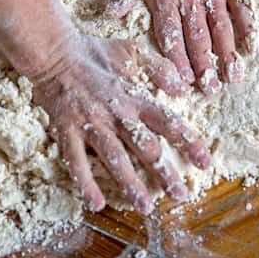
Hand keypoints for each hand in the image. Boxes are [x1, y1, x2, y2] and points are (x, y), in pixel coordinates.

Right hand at [30, 34, 211, 213]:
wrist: (53, 52)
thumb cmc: (94, 53)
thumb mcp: (132, 50)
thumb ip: (160, 67)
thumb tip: (184, 87)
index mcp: (134, 96)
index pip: (168, 122)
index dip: (189, 143)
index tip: (205, 163)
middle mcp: (116, 113)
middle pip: (146, 147)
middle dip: (165, 173)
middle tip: (180, 196)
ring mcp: (91, 123)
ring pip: (115, 158)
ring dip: (131, 184)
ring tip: (145, 206)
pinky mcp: (67, 130)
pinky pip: (76, 161)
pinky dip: (86, 182)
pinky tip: (96, 203)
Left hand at [106, 0, 255, 92]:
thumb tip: (111, 14)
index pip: (171, 36)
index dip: (178, 61)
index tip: (184, 82)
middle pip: (198, 38)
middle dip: (205, 66)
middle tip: (211, 91)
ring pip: (222, 28)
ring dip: (227, 55)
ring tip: (232, 78)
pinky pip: (242, 8)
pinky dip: (249, 27)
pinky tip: (252, 49)